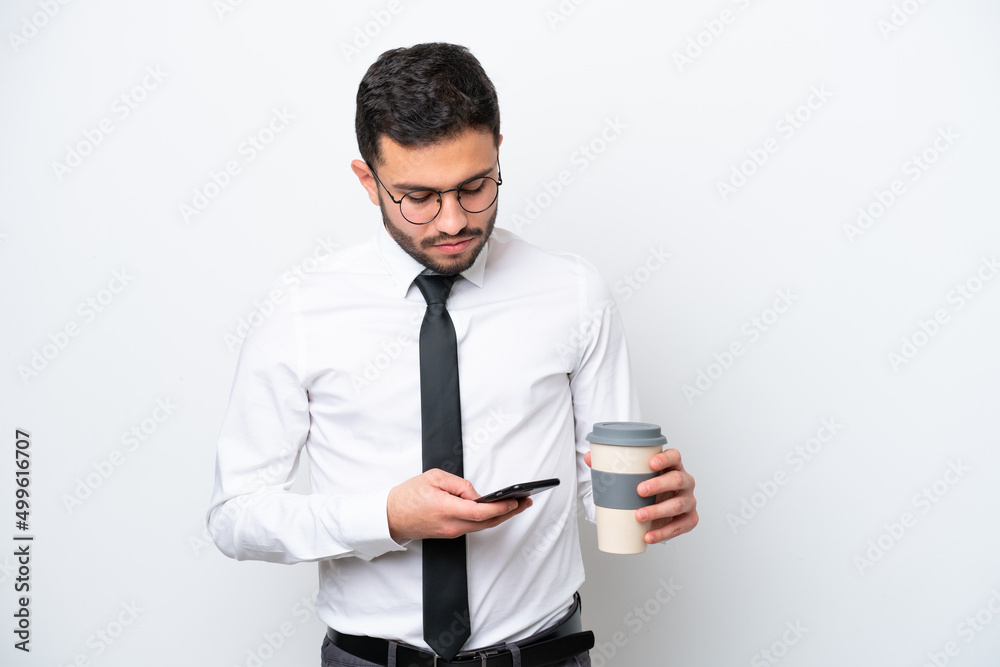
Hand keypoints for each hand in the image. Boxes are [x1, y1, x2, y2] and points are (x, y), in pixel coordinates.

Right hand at [387, 469, 532, 542]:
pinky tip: (497, 511)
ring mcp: (451, 532)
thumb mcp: (434, 478)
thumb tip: (476, 494)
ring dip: (501, 517)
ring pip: (482, 526)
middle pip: (487, 522)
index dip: (501, 508)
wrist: (390, 516)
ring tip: (517, 505)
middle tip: (526, 502)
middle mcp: (451, 525)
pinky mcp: (450, 534)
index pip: (480, 512)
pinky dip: (488, 519)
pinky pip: (474, 527)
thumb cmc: (408, 496)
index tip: (515, 501)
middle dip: (509, 513)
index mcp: (446, 510)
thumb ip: (459, 485)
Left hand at [584, 447, 697, 543]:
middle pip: (677, 479)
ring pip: (678, 504)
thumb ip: (611, 467)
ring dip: (658, 511)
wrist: (655, 511)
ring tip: (638, 516)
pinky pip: (681, 526)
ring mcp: (689, 500)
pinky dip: (664, 533)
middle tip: (638, 491)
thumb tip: (588, 457)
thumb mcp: (631, 478)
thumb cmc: (645, 489)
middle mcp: (685, 481)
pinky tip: (648, 536)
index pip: (675, 456)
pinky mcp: (689, 519)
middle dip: (658, 485)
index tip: (651, 463)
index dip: (665, 458)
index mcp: (672, 466)